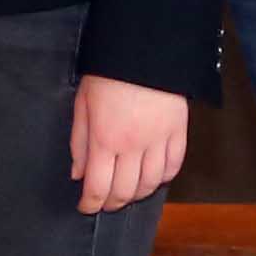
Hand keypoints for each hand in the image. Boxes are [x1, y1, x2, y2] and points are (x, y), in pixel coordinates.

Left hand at [68, 73, 187, 215]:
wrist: (144, 48)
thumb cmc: (108, 73)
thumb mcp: (82, 104)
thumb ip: (79, 142)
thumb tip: (77, 174)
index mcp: (105, 139)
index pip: (98, 187)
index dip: (91, 203)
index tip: (86, 207)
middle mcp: (133, 146)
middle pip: (125, 191)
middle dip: (112, 203)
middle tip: (105, 203)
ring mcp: (159, 140)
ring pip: (151, 183)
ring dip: (138, 194)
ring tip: (128, 194)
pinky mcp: (178, 131)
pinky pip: (174, 166)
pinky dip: (164, 178)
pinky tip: (154, 178)